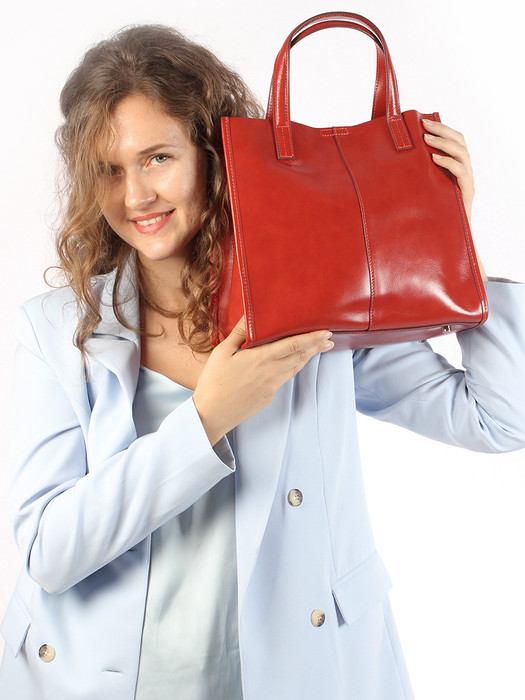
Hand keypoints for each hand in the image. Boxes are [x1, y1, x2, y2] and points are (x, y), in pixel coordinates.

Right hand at [193, 319, 333, 444]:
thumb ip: (240, 333)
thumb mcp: (222, 352)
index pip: (292, 345)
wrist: (212, 414)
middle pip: (299, 357)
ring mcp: (271, 386)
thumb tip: (249, 316)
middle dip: (315, 347)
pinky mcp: (268, 396)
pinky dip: (293, 369)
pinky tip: (293, 365)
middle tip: (328, 339)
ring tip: (316, 350)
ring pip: (294, 368)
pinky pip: (284, 379)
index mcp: (260, 359)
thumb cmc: (213, 381)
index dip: (311, 339)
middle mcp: (270, 372)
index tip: (325, 333)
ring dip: (307, 358)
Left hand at [422, 118, 486, 279]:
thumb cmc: (432, 213)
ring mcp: (467, 180)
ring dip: (443, 143)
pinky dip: (448, 162)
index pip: (455, 140)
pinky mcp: (467, 192)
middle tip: (424, 125)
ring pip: (462, 153)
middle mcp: (464, 170)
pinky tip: (434, 158)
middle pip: (459, 141)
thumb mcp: (424, 190)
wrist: (448, 238)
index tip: (423, 121)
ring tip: (426, 140)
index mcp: (456, 166)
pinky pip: (460, 171)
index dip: (442, 129)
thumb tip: (393, 163)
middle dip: (442, 130)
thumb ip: (417, 176)